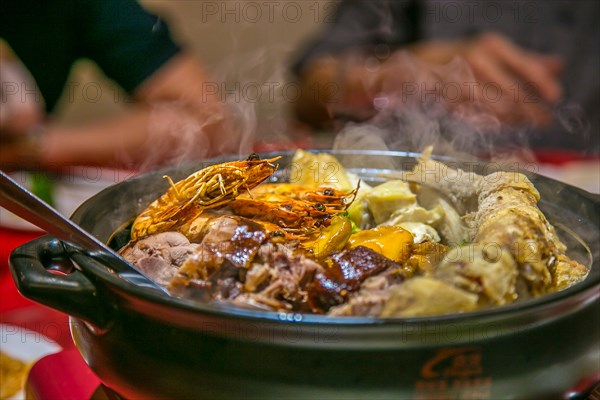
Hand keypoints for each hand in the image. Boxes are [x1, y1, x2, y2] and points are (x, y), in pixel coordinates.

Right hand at [408, 32, 563, 125]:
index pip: (525, 64)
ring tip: (518, 122)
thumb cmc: (457, 61)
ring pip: (491, 104)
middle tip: (542, 120)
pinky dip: (481, 119)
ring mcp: (458, 75)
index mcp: (491, 46)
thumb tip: (558, 65)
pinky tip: (492, 123)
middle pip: (511, 90)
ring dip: (507, 117)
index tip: (556, 97)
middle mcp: (476, 58)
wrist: (411, 64)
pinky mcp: (440, 93)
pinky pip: (467, 111)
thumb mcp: (491, 55)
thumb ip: (524, 61)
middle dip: (528, 108)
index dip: (542, 82)